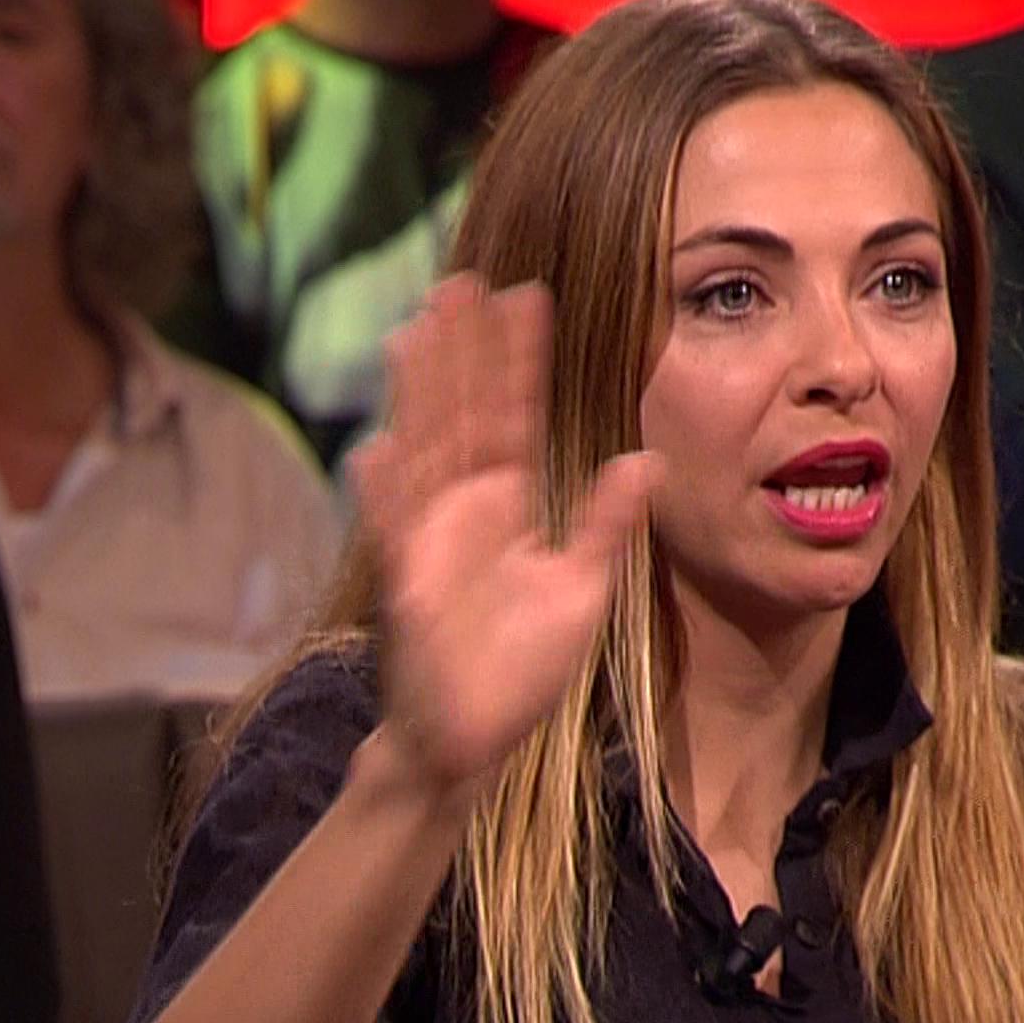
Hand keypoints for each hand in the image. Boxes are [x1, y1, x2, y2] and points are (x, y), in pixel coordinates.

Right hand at [348, 274, 660, 791]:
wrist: (470, 742)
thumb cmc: (519, 671)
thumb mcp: (580, 589)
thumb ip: (607, 524)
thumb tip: (646, 460)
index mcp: (505, 508)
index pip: (514, 417)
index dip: (520, 361)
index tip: (528, 297)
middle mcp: (462, 512)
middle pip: (460, 414)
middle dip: (461, 351)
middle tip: (463, 280)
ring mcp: (429, 542)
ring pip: (422, 452)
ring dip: (417, 396)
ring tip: (418, 331)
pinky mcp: (408, 586)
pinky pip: (395, 535)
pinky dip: (384, 495)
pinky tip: (378, 449)